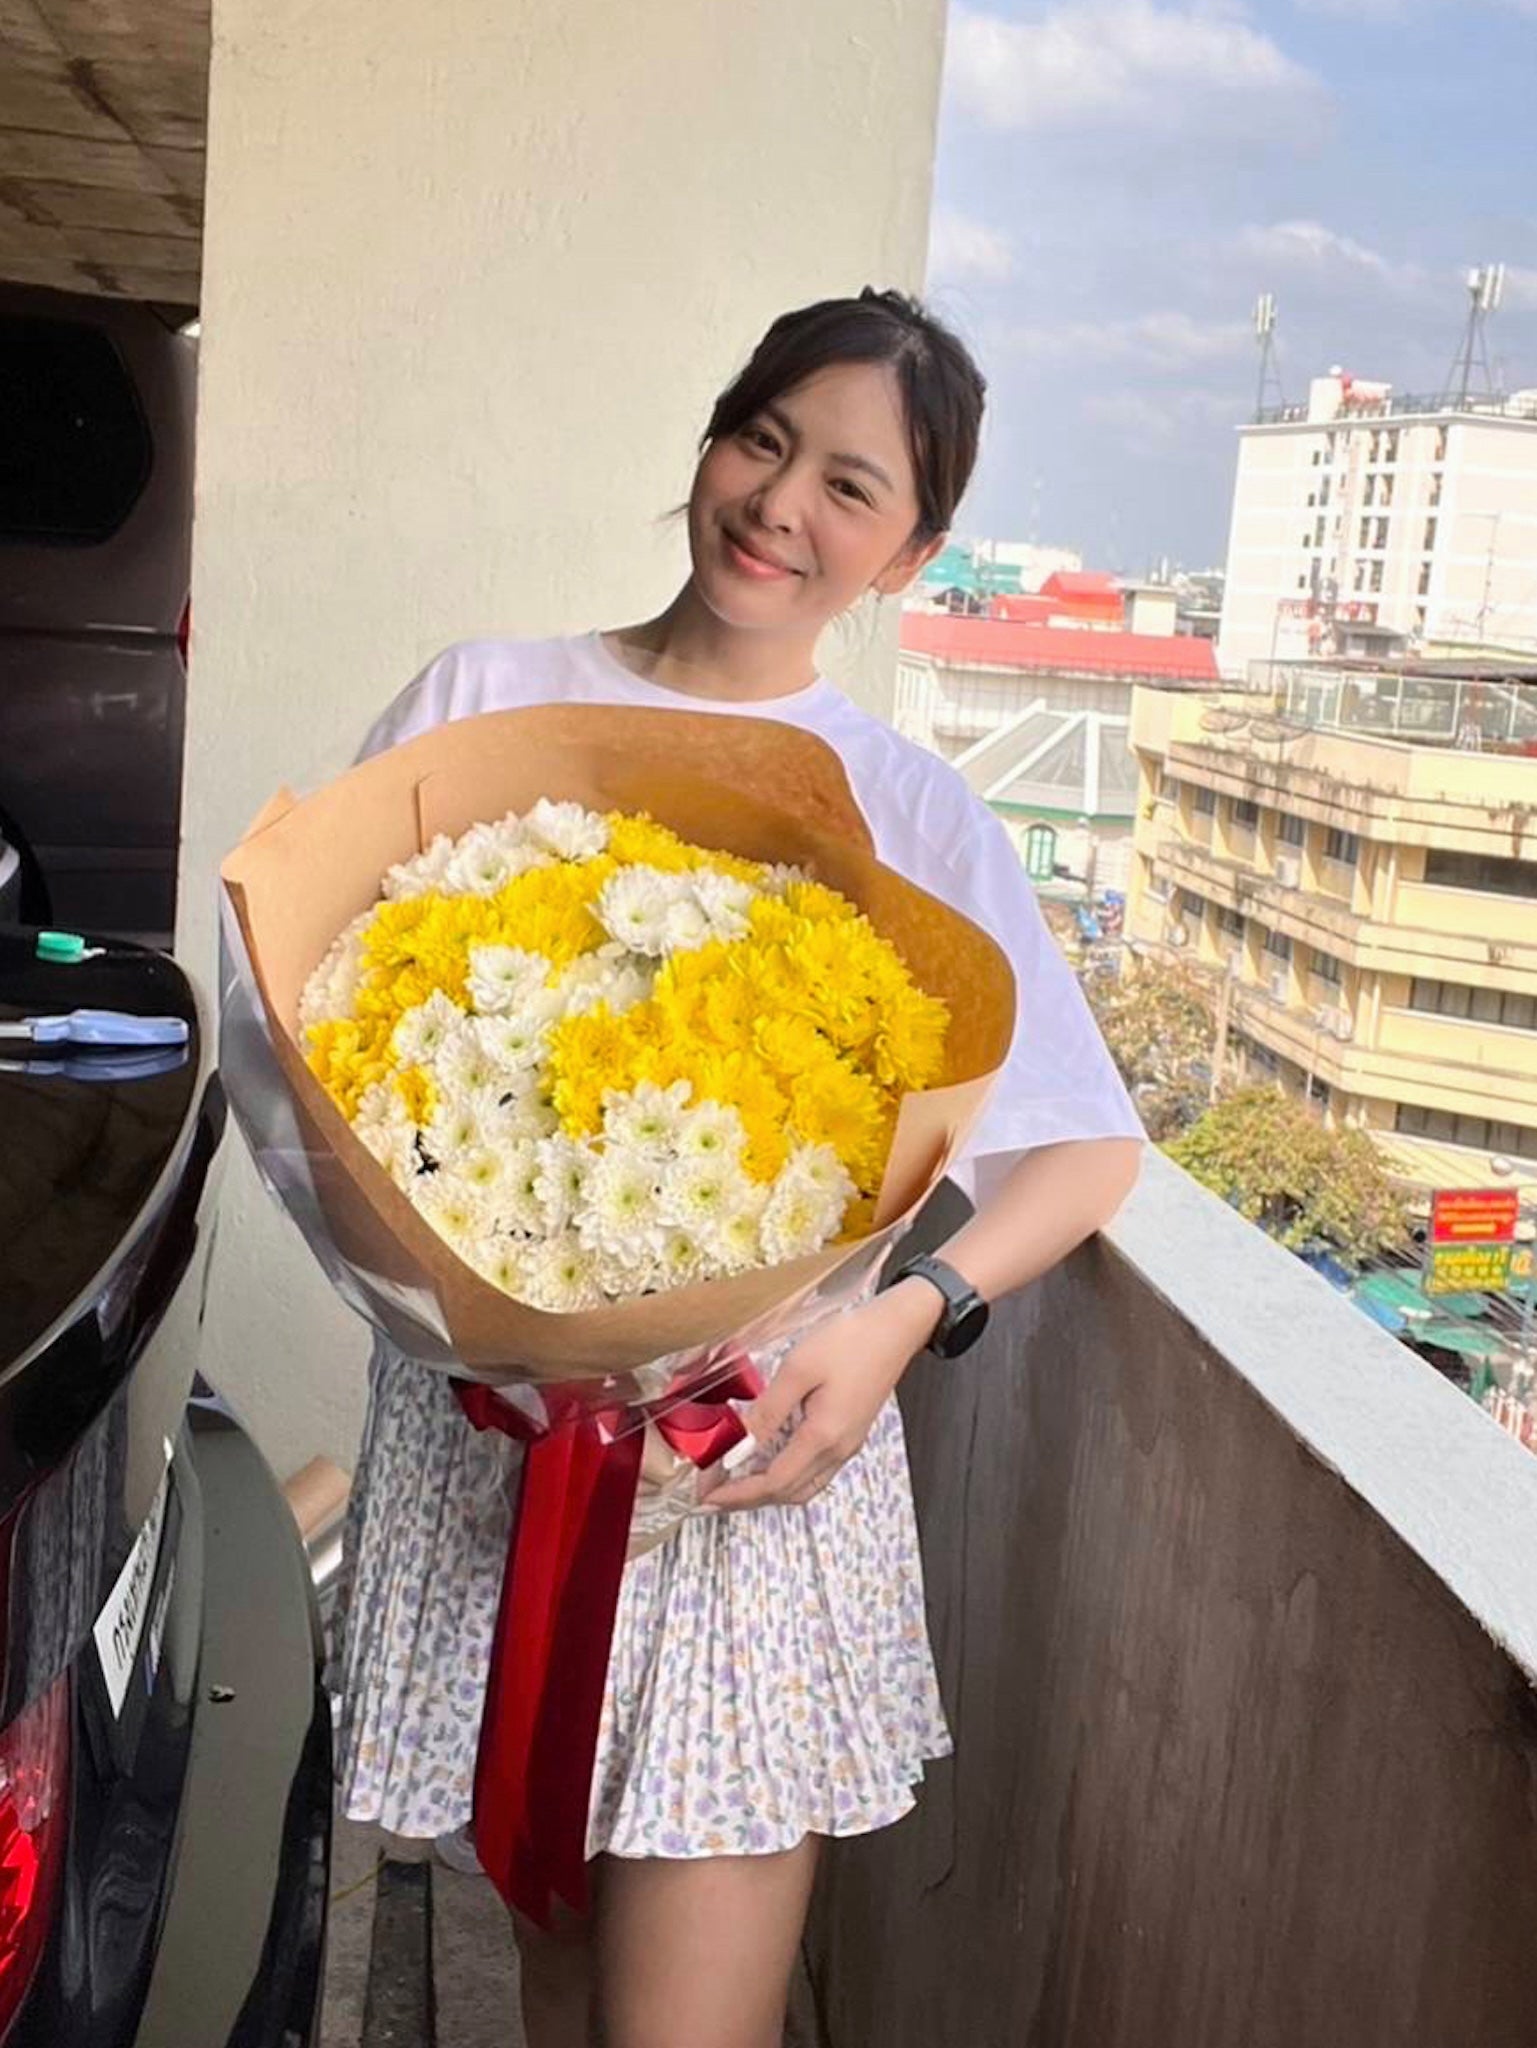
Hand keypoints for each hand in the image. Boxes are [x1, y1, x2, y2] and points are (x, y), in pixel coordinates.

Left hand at [701, 1278, 939, 1512]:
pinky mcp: (850, 1435)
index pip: (773, 1482)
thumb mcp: (798, 1369)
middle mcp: (838, 1450)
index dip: (736, 1493)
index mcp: (823, 1436)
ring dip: (767, 1492)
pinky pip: (814, 1472)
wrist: (895, 1329)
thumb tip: (736, 1450)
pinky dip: (786, 1478)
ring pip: (803, 1487)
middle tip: (712, 1494)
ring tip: (734, 1485)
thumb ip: (766, 1413)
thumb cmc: (849, 1341)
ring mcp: (847, 1446)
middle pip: (788, 1493)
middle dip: (747, 1499)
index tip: (706, 1493)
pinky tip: (767, 1462)